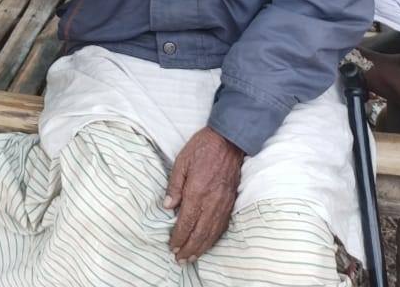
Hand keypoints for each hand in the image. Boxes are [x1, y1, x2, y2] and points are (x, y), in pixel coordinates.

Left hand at [165, 127, 243, 263]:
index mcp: (197, 191)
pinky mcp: (231, 202)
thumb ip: (174, 185)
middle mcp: (212, 201)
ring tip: (192, 257)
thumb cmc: (202, 148)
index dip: (179, 236)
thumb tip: (168, 206)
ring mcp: (223, 203)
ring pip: (213, 232)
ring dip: (202, 247)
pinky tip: (207, 243)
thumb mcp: (182, 161)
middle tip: (180, 259)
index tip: (172, 247)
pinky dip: (214, 238)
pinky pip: (222, 225)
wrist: (229, 140)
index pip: (187, 221)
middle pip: (200, 232)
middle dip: (189, 248)